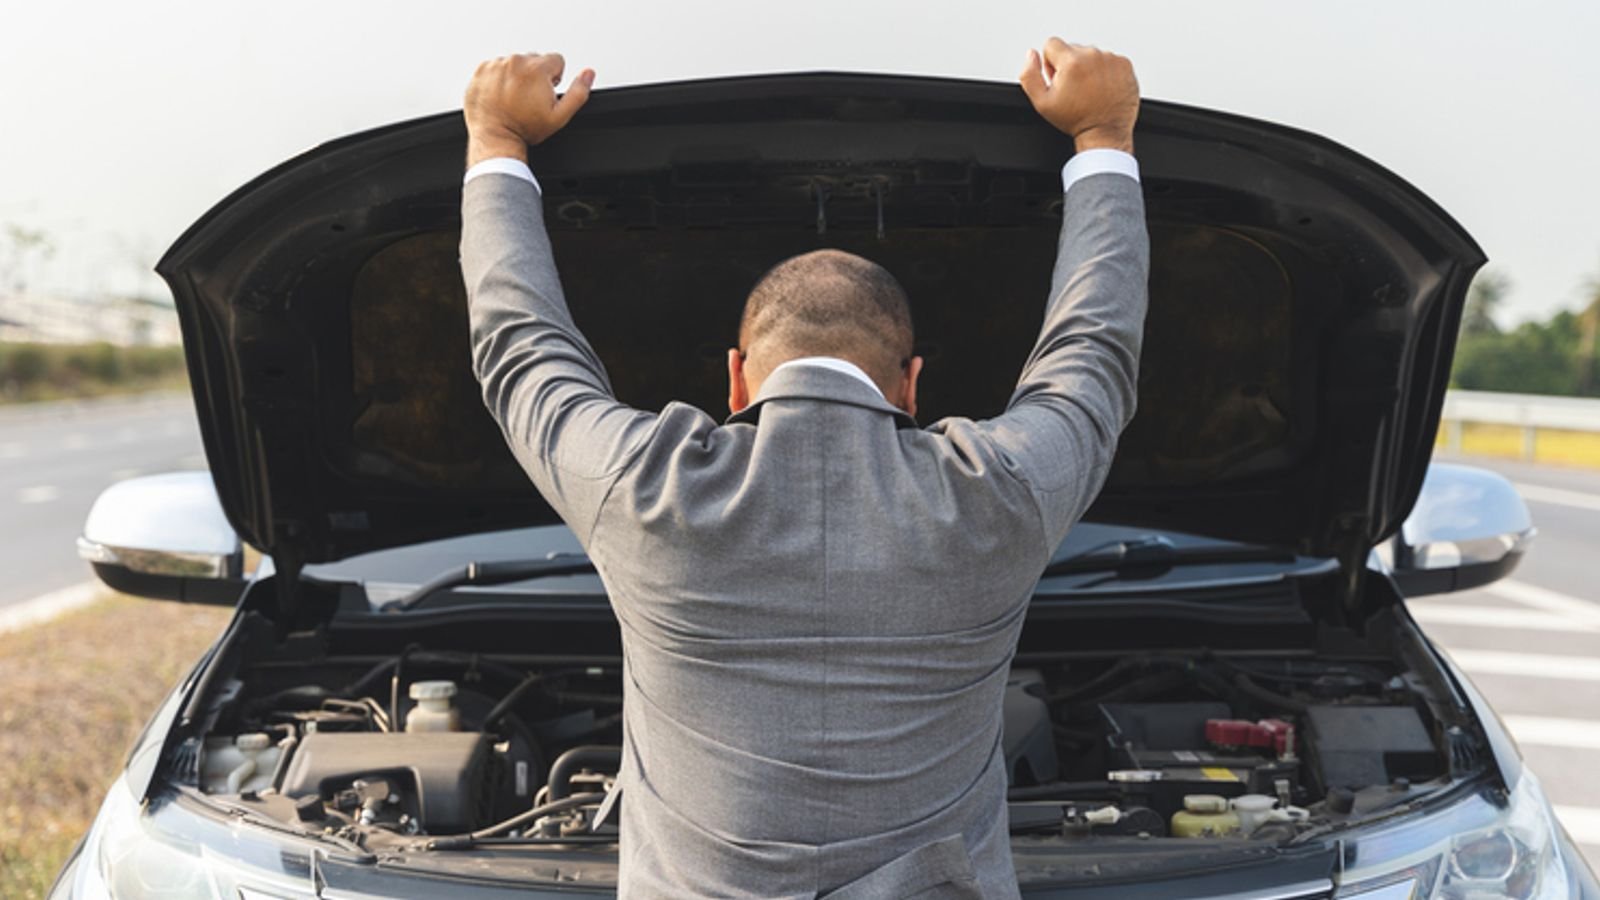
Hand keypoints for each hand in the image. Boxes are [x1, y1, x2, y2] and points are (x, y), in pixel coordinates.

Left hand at [464, 53, 594, 166]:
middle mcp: (515, 61)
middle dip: (535, 76)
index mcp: (536, 68)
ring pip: (515, 64)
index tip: (545, 93)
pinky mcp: (482, 70)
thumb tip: (588, 74)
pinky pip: (496, 67)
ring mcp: (496, 64)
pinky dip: (499, 78)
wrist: (494, 138)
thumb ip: (578, 92)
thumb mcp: (559, 116)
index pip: (556, 60)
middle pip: (535, 60)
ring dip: (516, 77)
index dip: (554, 79)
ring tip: (514, 98)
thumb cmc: (524, 128)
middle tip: (529, 98)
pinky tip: (501, 95)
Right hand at [1018, 39, 1138, 153]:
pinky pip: (1108, 59)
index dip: (1050, 62)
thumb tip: (1031, 55)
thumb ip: (1029, 74)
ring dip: (1088, 68)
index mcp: (1072, 61)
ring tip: (1089, 90)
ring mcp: (1111, 59)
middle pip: (1072, 48)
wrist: (1105, 132)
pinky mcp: (1125, 64)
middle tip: (1074, 88)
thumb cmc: (1075, 120)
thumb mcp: (1042, 102)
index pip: (1052, 44)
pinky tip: (1102, 88)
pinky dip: (1104, 71)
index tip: (1058, 78)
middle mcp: (1093, 55)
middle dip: (1069, 65)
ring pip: (1091, 54)